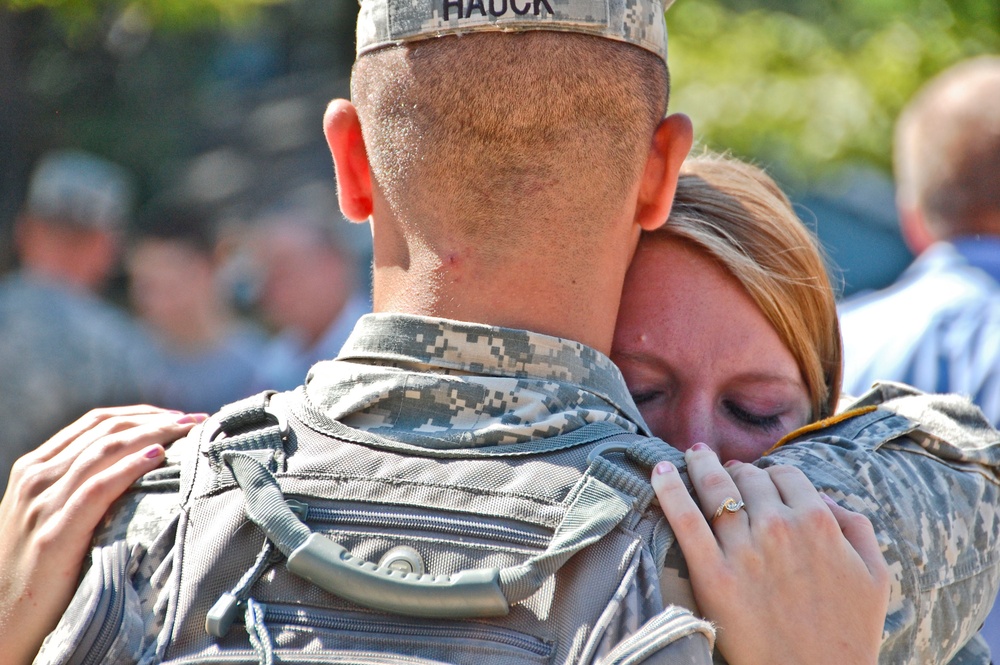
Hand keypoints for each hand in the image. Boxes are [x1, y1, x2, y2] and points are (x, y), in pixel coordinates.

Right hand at [0, 406, 205, 664]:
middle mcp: (36, 478)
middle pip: (105, 431)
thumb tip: (143, 464)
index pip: (96, 422)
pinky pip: (96, 489)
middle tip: (196, 420)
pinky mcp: (54, 535)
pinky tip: (157, 457)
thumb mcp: (53, 514)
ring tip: (188, 432)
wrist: (2, 620)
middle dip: (156, 420)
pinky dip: (129, 469)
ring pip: (104, 451)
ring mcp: (42, 504)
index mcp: (35, 467)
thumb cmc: (39, 567)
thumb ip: (82, 485)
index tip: (179, 415)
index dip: (141, 414)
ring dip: (153, 435)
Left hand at [652, 443, 889, 664]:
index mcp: (818, 522)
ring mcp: (743, 549)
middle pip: (748, 478)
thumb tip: (823, 497)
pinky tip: (660, 472)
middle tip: (724, 468)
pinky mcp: (713, 574)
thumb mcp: (874, 574)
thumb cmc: (849, 632)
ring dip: (700, 464)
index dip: (769, 472)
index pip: (784, 474)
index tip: (758, 476)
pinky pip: (685, 518)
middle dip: (736, 469)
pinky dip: (669, 490)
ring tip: (692, 454)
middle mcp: (779, 527)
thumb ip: (854, 525)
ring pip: (715, 488)